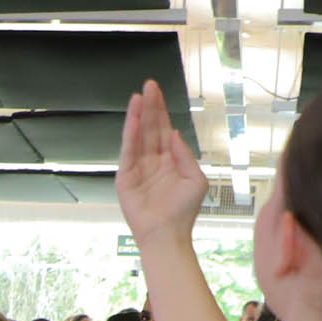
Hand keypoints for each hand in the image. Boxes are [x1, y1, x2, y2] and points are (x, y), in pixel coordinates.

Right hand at [115, 79, 206, 243]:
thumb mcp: (196, 179)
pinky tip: (133, 118)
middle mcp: (152, 162)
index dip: (161, 111)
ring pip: (138, 136)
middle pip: (151, 128)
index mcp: (169, 161)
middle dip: (151, 106)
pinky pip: (128, 151)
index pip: (164, 130)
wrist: (168, 235)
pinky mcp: (125, 178)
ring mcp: (138, 169)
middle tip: (149, 85)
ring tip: (139, 96)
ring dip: (138, 115)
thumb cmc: (184, 212)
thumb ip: (185, 155)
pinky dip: (130, 133)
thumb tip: (175, 133)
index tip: (157, 91)